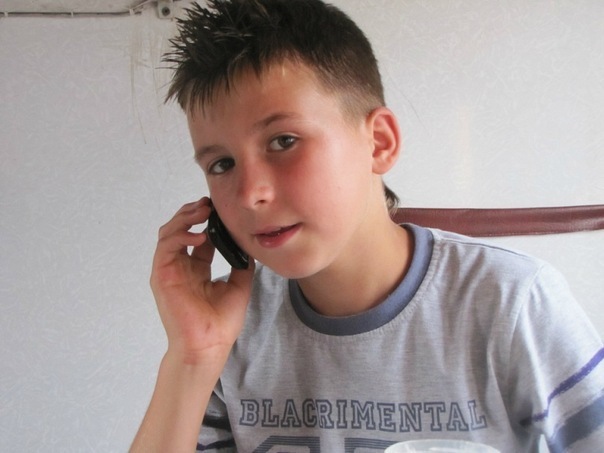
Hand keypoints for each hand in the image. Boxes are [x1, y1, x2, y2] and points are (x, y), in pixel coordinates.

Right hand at [150, 197, 254, 363]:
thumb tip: (249, 245)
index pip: (200, 237)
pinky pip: (166, 246)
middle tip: (211, 204)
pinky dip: (180, 236)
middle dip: (194, 213)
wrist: (208, 345)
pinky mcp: (162, 275)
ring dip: (185, 218)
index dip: (210, 221)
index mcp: (197, 269)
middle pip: (181, 229)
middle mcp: (181, 267)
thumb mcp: (239, 285)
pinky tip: (199, 236)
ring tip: (204, 212)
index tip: (224, 210)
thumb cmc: (221, 323)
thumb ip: (241, 263)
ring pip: (169, 232)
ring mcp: (169, 270)